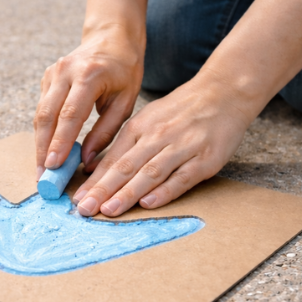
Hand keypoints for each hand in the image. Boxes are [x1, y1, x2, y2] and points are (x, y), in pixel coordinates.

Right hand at [34, 25, 143, 178]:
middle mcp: (66, 72)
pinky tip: (47, 150)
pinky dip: (43, 131)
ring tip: (42, 169)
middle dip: (43, 149)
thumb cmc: (124, 71)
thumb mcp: (124, 102)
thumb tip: (85, 161)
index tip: (53, 166)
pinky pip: (42, 108)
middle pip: (47, 116)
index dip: (60, 142)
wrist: (111, 38)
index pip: (70, 114)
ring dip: (40, 143)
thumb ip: (106, 132)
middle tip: (42, 176)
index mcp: (89, 76)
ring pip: (40, 114)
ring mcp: (53, 73)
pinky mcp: (47, 77)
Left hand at [73, 73, 249, 216]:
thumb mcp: (148, 119)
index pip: (113, 158)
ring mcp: (182, 147)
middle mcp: (158, 136)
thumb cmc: (182, 110)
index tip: (77, 199)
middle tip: (84, 209)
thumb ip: (125, 145)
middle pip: (126, 166)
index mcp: (140, 127)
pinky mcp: (205, 159)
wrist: (224, 91)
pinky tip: (148, 203)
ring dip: (128, 193)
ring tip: (109, 209)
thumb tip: (95, 170)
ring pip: (150, 173)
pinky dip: (165, 191)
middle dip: (103, 190)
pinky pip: (182, 178)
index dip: (94, 181)